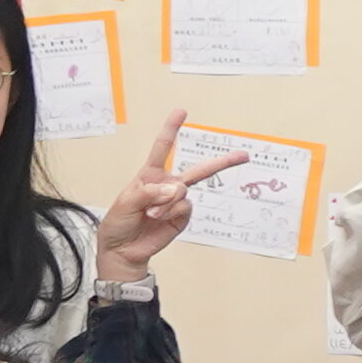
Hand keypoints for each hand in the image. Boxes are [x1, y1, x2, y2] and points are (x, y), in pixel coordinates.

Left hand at [94, 115, 250, 286]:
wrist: (122, 251)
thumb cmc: (119, 223)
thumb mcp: (125, 202)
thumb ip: (149, 192)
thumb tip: (176, 189)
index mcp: (150, 175)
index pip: (163, 148)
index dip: (172, 129)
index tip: (181, 111)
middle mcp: (167, 185)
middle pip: (197, 170)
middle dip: (221, 163)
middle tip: (243, 156)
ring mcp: (176, 202)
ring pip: (184, 191)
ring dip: (167, 202)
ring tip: (151, 214)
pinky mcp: (182, 218)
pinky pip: (184, 208)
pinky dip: (171, 212)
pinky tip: (159, 219)